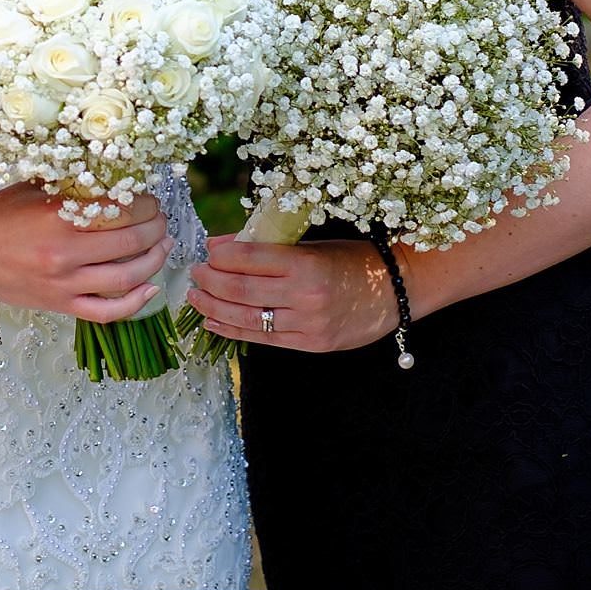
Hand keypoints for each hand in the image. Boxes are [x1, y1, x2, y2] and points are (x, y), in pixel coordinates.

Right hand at [0, 183, 172, 321]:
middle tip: (161, 219)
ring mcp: (64, 283)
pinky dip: (134, 303)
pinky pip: (106, 311)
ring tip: (163, 246)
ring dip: (154, 260)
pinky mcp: (60, 305)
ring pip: (127, 277)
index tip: (150, 199)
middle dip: (156, 228)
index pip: (122, 210)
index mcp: (59, 217)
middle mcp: (65, 253)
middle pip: (131, 241)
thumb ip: (73, 184)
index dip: (146, 204)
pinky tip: (150, 288)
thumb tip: (115, 173)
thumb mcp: (35, 186)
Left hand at [185, 234, 397, 353]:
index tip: (207, 251)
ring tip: (196, 297)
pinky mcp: (311, 344)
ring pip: (249, 318)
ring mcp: (308, 324)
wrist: (395, 291)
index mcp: (305, 263)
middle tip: (194, 273)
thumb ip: (269, 248)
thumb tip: (221, 247)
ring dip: (215, 307)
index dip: (221, 255)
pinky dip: (234, 330)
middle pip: (242, 289)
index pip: (249, 258)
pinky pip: (265, 339)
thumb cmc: (351, 260)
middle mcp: (305, 295)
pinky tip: (214, 321)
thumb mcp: (312, 245)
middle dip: (211, 281)